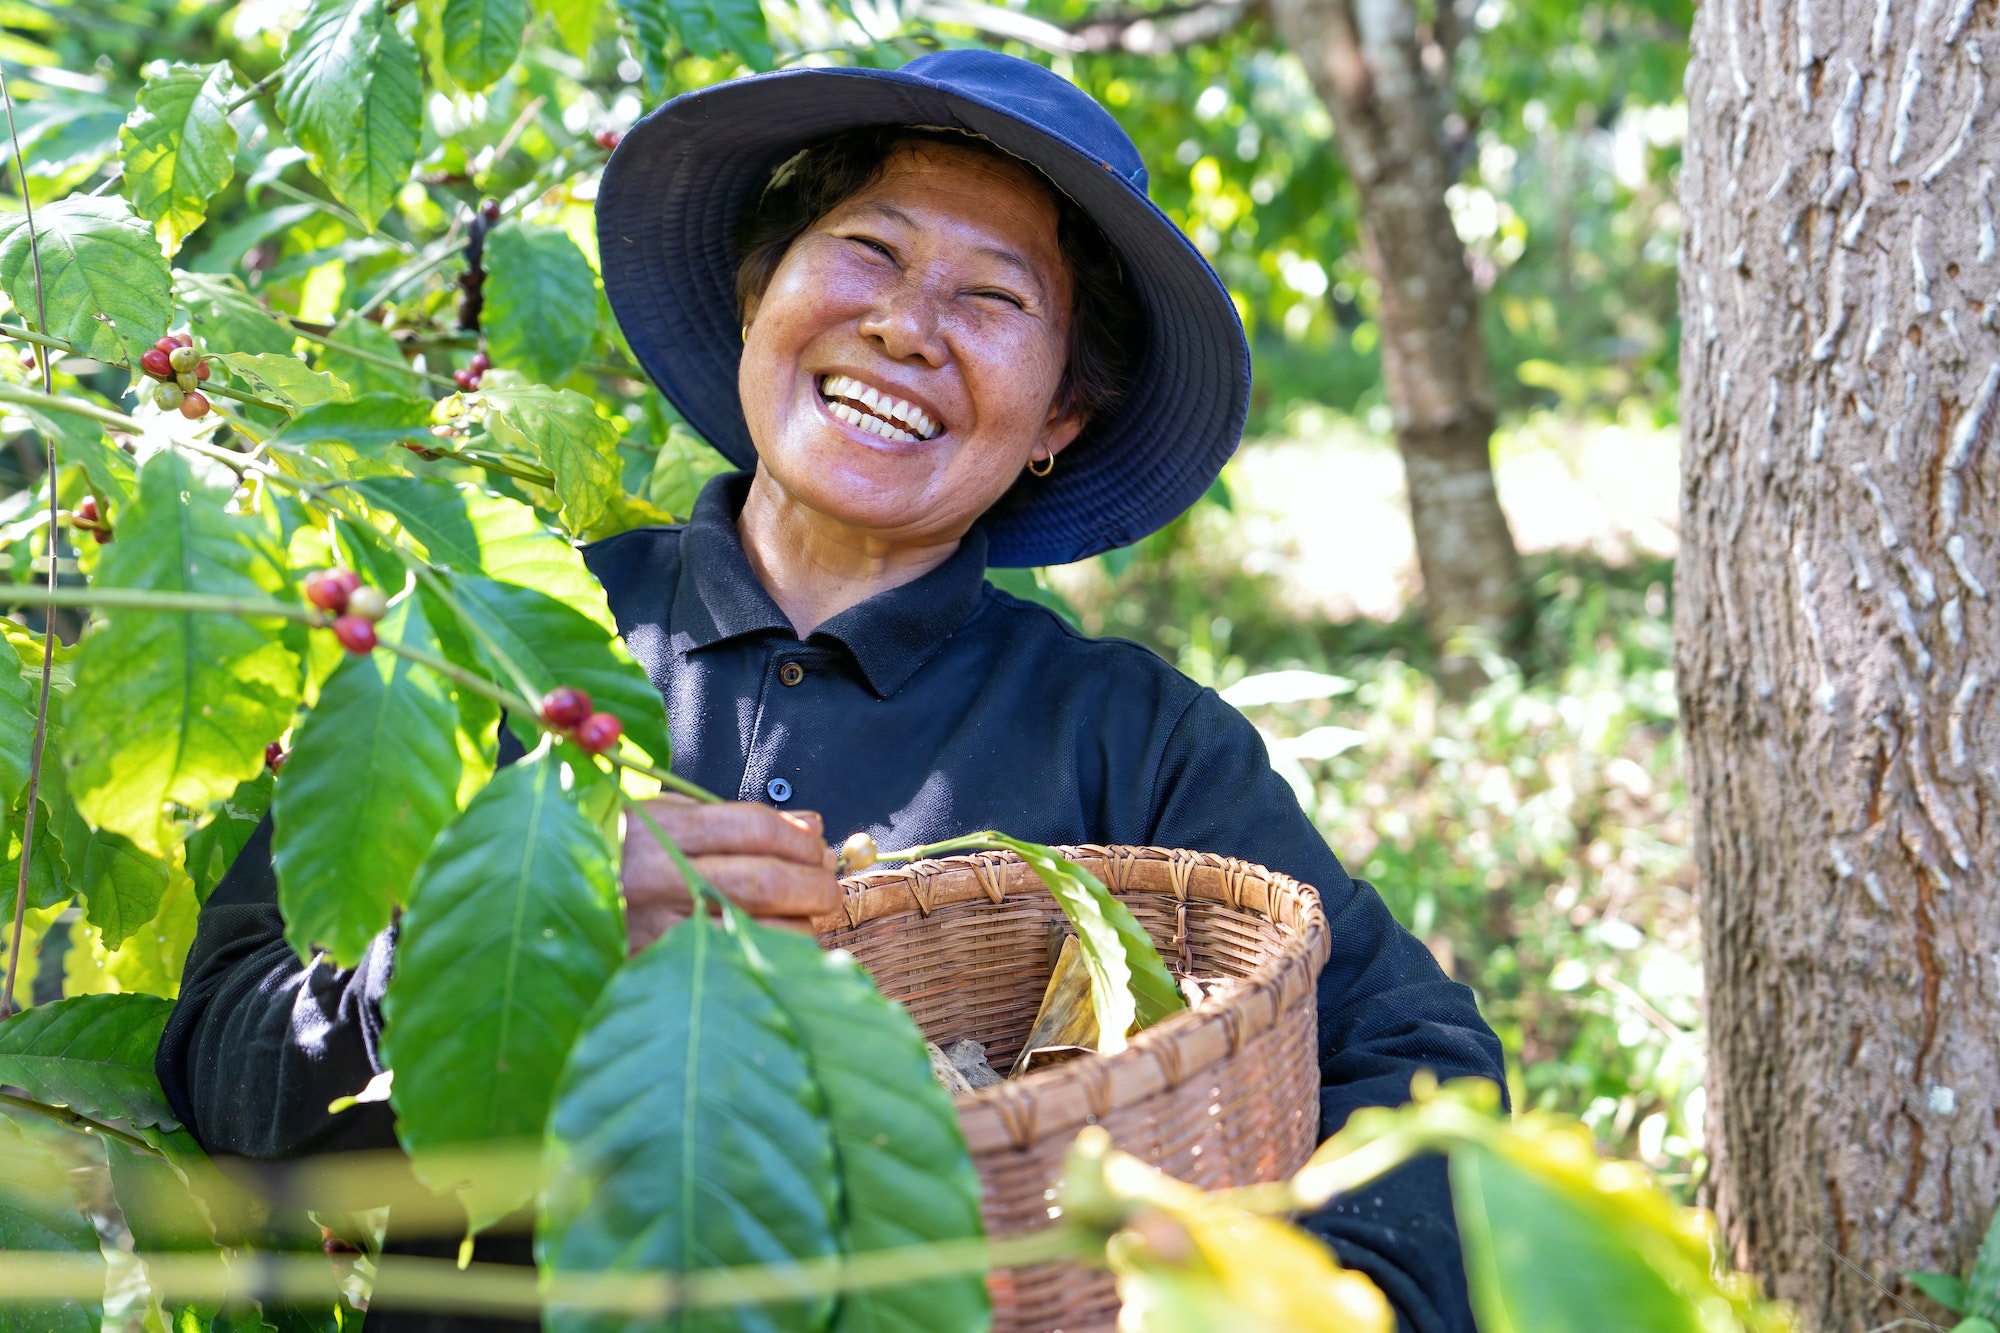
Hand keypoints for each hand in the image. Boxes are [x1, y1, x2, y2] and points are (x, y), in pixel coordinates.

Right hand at [621, 795, 839, 953]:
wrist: (561, 895)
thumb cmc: (629, 852)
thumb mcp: (671, 816)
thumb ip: (740, 820)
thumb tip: (811, 828)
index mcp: (656, 829)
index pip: (750, 827)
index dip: (795, 836)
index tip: (814, 842)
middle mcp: (653, 879)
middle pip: (762, 881)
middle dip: (812, 883)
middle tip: (827, 884)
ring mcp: (657, 931)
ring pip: (759, 931)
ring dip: (801, 923)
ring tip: (806, 913)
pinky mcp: (661, 971)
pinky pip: (739, 966)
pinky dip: (774, 955)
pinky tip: (780, 943)